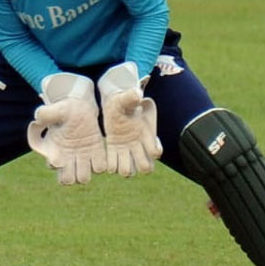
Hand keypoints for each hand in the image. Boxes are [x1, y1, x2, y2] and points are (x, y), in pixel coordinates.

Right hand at [26, 73, 104, 184]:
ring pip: (83, 179)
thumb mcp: (54, 110)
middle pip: (68, 180)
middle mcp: (67, 159)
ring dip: (85, 172)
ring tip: (85, 158)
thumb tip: (37, 119)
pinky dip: (99, 164)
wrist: (80, 108)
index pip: (52, 166)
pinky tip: (96, 153)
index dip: (55, 163)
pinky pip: (99, 168)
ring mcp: (82, 158)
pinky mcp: (96, 155)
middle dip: (70, 175)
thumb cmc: (64, 110)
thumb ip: (45, 115)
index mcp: (54, 151)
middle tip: (73, 161)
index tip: (59, 155)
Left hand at [97, 62, 161, 176]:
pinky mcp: (114, 151)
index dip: (153, 152)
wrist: (114, 105)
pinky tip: (109, 158)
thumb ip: (132, 96)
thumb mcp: (126, 98)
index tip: (145, 146)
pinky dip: (112, 165)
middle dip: (139, 165)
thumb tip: (137, 95)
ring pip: (130, 171)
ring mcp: (127, 150)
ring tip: (118, 158)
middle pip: (145, 167)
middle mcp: (139, 146)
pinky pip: (114, 166)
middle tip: (130, 155)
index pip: (155, 151)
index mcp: (147, 135)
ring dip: (125, 168)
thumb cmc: (123, 101)